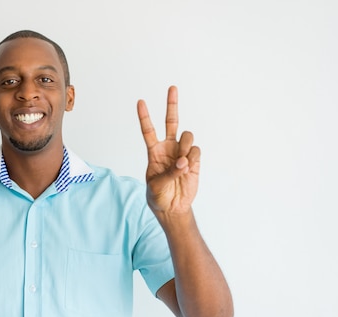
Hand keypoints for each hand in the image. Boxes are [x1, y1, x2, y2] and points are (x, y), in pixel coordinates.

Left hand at [137, 86, 199, 215]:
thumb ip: (168, 173)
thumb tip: (183, 162)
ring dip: (185, 147)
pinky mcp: (194, 160)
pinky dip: (192, 158)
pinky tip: (188, 168)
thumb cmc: (158, 196)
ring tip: (181, 164)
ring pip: (187, 135)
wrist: (173, 208)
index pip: (148, 131)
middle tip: (172, 88)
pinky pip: (196, 150)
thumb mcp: (156, 186)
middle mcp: (168, 148)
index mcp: (154, 152)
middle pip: (171, 121)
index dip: (144, 116)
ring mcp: (182, 152)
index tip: (140, 101)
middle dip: (172, 104)